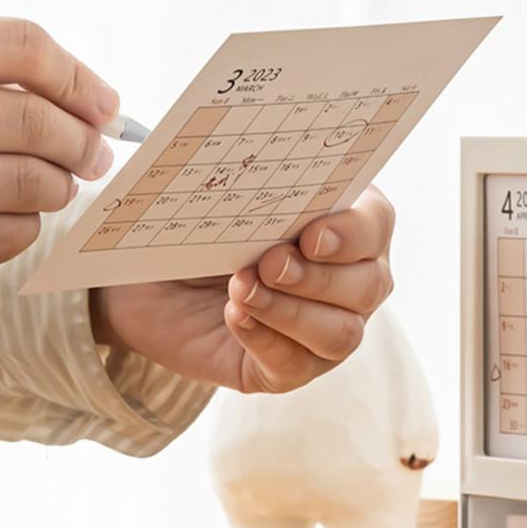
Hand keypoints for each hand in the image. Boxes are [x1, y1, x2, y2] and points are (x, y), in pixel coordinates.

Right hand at [0, 15, 118, 290]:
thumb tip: (95, 103)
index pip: (19, 44)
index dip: (79, 75)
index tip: (106, 105)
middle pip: (32, 121)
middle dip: (83, 141)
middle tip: (96, 154)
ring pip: (27, 183)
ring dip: (60, 187)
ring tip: (56, 184)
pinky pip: (2, 237)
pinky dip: (27, 226)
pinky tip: (15, 216)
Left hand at [91, 186, 395, 392]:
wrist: (150, 277)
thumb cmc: (201, 224)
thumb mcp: (223, 194)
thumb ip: (243, 182)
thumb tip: (240, 160)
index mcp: (348, 221)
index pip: (376, 225)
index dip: (352, 233)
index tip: (311, 235)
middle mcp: (352, 277)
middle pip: (368, 285)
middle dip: (318, 277)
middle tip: (268, 264)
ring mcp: (328, 326)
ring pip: (343, 333)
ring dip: (292, 313)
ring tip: (242, 292)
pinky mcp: (292, 367)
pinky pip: (299, 365)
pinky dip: (267, 341)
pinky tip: (235, 318)